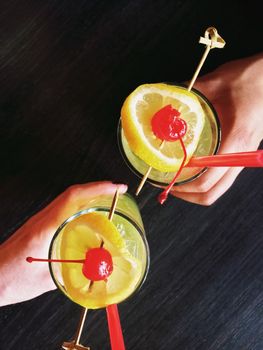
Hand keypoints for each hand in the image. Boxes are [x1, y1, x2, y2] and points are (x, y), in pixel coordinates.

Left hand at [0, 182, 126, 305]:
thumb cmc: (9, 279)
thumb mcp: (46, 280)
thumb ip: (73, 272)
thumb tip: (95, 268)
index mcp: (45, 229)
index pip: (73, 198)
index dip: (97, 190)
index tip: (114, 188)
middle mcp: (42, 219)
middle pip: (72, 193)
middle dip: (97, 188)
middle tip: (117, 191)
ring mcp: (39, 220)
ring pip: (67, 198)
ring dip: (88, 194)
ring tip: (107, 199)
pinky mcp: (38, 224)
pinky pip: (62, 207)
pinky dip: (79, 204)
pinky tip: (88, 213)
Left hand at [172, 53, 262, 204]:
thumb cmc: (250, 79)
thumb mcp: (215, 82)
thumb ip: (189, 93)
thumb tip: (165, 96)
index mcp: (235, 141)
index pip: (208, 180)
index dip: (185, 187)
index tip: (166, 182)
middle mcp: (240, 154)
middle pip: (213, 193)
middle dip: (188, 195)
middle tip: (168, 186)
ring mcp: (243, 156)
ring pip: (219, 188)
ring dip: (196, 191)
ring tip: (176, 181)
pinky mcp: (242, 152)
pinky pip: (223, 177)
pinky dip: (206, 181)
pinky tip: (192, 169)